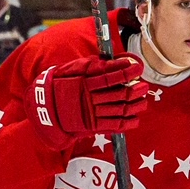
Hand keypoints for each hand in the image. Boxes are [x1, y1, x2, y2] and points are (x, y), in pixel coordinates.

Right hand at [30, 55, 149, 143]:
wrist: (46, 108)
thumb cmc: (63, 83)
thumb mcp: (75, 69)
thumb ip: (96, 65)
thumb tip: (119, 61)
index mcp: (85, 82)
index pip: (111, 77)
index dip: (127, 72)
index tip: (138, 68)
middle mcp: (89, 99)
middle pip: (119, 95)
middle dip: (136, 90)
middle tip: (144, 86)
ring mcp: (92, 114)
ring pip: (121, 110)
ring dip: (136, 106)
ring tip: (143, 101)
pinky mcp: (93, 127)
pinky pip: (115, 125)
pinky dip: (129, 122)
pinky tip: (136, 118)